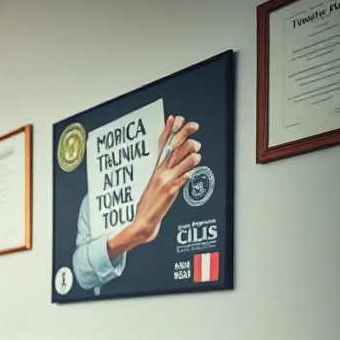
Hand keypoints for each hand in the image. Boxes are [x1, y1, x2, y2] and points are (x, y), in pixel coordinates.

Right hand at [107, 115, 201, 258]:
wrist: (144, 220)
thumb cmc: (151, 201)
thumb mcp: (155, 180)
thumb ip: (165, 166)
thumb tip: (175, 152)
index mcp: (157, 167)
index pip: (164, 143)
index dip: (172, 129)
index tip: (180, 119)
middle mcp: (161, 170)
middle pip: (176, 145)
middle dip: (187, 134)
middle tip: (195, 129)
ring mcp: (166, 180)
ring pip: (185, 159)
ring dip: (194, 157)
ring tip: (194, 160)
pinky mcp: (171, 191)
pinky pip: (184, 178)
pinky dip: (189, 175)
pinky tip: (189, 176)